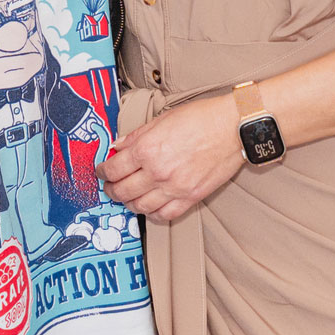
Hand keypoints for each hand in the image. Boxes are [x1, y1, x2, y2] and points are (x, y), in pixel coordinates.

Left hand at [99, 94, 246, 222]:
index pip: (113, 169)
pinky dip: (153, 214)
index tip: (102, 170)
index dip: (102, 171)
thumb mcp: (162, 119)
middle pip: (122, 191)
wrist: (233, 127)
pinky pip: (164, 215)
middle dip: (111, 189)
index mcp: (147, 149)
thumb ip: (136, 136)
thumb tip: (117, 147)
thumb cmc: (202, 118)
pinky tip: (150, 207)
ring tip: (128, 196)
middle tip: (109, 186)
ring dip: (128, 203)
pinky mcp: (191, 197)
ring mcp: (174, 188)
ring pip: (139, 207)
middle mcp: (158, 171)